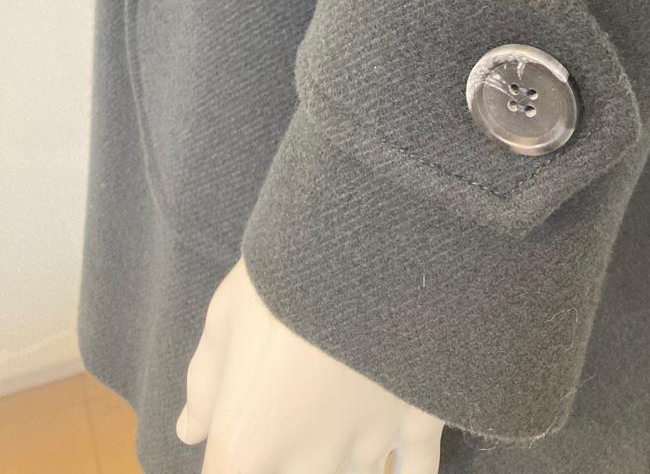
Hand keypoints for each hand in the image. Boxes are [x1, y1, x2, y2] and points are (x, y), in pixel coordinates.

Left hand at [177, 256, 443, 473]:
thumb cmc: (284, 273)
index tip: (247, 434)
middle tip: (294, 402)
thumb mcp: (227, 314)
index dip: (236, 456)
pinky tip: (399, 467)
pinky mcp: (420, 418)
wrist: (370, 239)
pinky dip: (409, 472)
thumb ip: (207, 382)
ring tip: (334, 408)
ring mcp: (369, 444)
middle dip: (289, 456)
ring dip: (340, 456)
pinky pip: (418, 470)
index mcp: (247, 440)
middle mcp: (308, 460)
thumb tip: (190, 430)